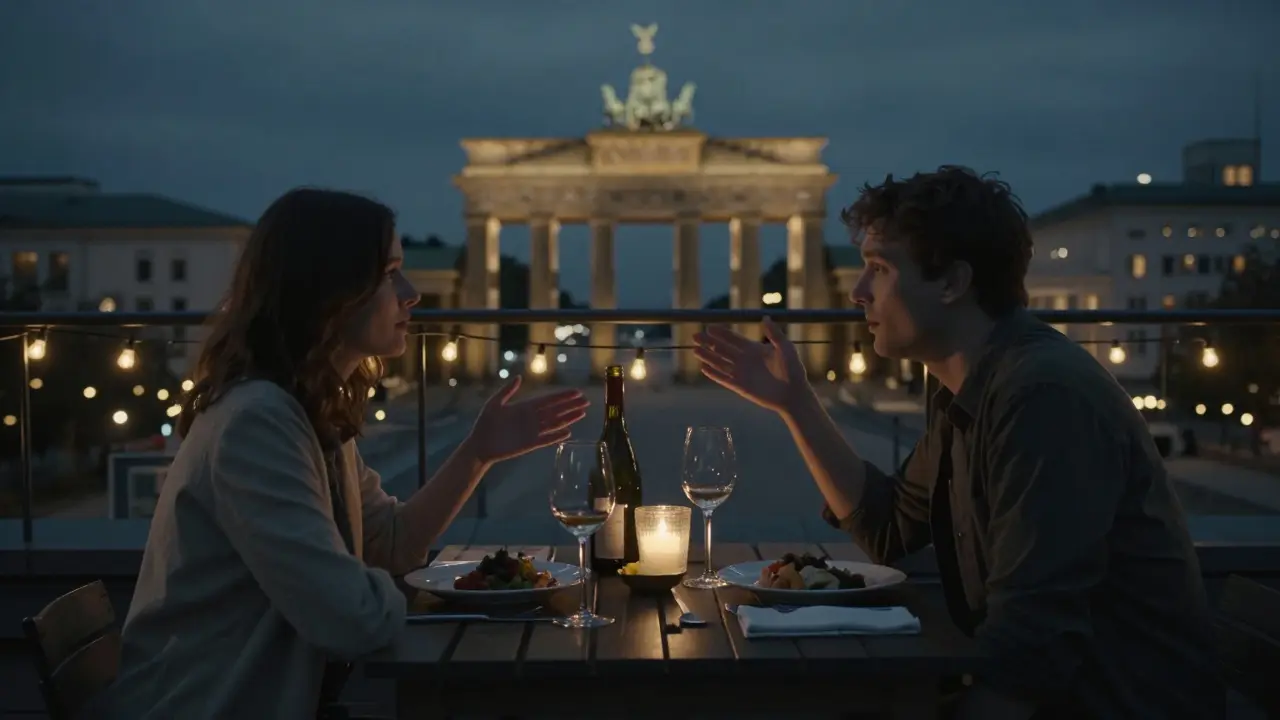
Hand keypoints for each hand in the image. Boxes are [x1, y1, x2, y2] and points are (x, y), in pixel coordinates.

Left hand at [466, 376, 589, 465]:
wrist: (479, 445)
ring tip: (582, 413)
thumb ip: (507, 391)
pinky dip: (557, 436)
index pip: (548, 400)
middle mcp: (532, 418)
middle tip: (587, 401)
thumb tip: (519, 377)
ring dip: (568, 419)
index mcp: (525, 407)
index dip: (562, 396)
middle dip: (571, 406)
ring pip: (554, 424)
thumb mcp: (494, 404)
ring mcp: (532, 431)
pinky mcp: (530, 444)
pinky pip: (546, 439)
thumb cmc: (485, 424)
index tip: (576, 392)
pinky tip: (568, 433)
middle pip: (555, 411)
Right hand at [692, 316, 809, 413]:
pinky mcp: (741, 387)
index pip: (733, 338)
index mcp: (754, 349)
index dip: (721, 333)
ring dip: (707, 356)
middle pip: (722, 349)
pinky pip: (724, 379)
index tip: (709, 327)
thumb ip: (774, 334)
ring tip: (694, 350)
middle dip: (708, 342)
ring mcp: (742, 373)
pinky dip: (714, 374)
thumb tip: (765, 318)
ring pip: (720, 363)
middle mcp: (745, 360)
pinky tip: (703, 368)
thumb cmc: (794, 370)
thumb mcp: (786, 348)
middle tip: (695, 336)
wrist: (794, 394)